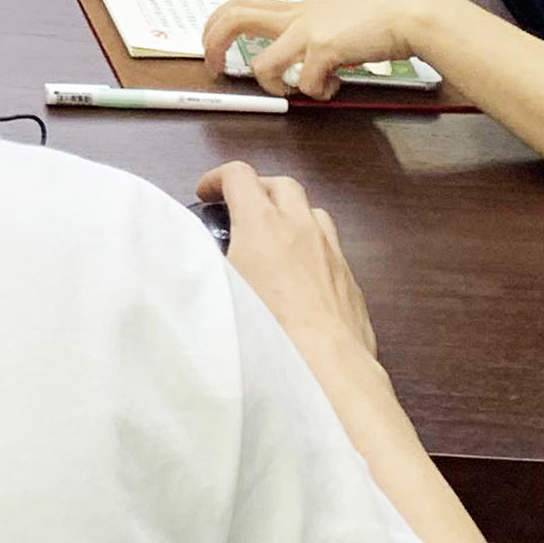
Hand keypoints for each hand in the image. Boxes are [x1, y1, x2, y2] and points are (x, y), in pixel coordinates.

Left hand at [198, 0, 427, 103]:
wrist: (407, 14)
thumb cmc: (380, 18)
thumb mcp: (339, 14)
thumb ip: (319, 23)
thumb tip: (309, 49)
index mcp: (297, 8)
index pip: (243, 4)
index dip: (218, 24)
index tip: (213, 46)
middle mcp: (297, 15)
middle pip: (234, 17)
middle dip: (213, 43)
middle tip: (214, 68)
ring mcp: (308, 31)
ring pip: (262, 63)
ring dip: (271, 85)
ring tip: (291, 89)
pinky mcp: (324, 48)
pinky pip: (305, 83)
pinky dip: (316, 93)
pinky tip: (335, 87)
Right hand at [199, 164, 376, 369]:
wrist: (327, 366)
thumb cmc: (267, 328)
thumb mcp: (218, 290)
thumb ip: (203, 265)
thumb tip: (193, 261)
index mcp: (263, 223)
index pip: (239, 175)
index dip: (217, 178)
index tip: (206, 194)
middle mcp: (301, 227)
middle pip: (281, 185)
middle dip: (259, 190)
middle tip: (240, 210)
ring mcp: (331, 252)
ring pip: (313, 213)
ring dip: (292, 216)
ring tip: (276, 239)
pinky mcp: (350, 280)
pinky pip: (331, 248)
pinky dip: (313, 249)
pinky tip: (302, 277)